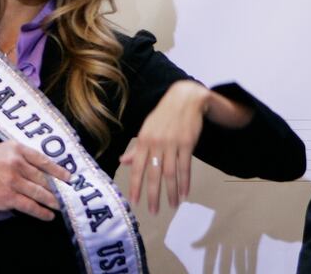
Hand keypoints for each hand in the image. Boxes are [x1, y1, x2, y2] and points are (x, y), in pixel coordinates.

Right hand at [0, 140, 70, 220]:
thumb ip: (16, 156)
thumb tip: (35, 168)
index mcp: (15, 148)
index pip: (43, 160)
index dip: (58, 170)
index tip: (68, 177)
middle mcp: (17, 162)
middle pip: (44, 177)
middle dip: (58, 188)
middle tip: (68, 195)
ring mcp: (14, 180)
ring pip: (41, 193)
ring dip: (53, 201)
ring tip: (61, 206)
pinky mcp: (9, 197)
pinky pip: (31, 206)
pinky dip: (42, 212)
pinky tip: (48, 215)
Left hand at [120, 80, 208, 213]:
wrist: (184, 100)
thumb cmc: (162, 116)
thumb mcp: (146, 130)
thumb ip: (136, 148)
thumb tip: (123, 162)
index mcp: (143, 141)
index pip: (137, 167)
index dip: (135, 185)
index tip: (134, 201)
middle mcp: (156, 144)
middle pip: (154, 173)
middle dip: (153, 194)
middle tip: (153, 211)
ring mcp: (173, 144)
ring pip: (171, 173)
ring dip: (171, 192)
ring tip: (172, 206)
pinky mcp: (187, 144)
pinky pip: (186, 167)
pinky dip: (185, 182)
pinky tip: (185, 194)